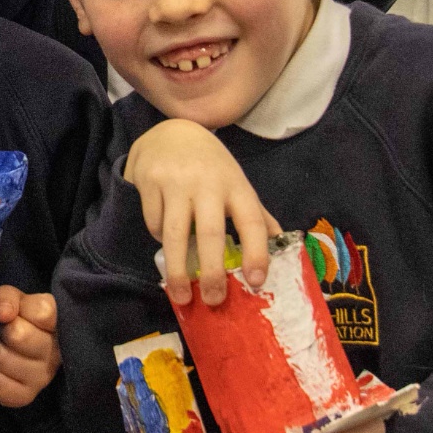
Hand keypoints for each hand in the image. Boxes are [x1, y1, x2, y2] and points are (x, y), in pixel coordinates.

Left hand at [0, 286, 59, 407]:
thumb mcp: (12, 299)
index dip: (18, 309)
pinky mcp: (25, 395)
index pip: (42, 312)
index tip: (7, 311)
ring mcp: (43, 377)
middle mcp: (55, 352)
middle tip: (0, 331)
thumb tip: (2, 312)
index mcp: (57, 322)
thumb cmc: (14, 319)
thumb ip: (7, 297)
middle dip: (2, 329)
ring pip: (3, 358)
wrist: (11, 349)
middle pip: (19, 335)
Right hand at [125, 119, 280, 306]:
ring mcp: (176, 182)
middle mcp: (207, 183)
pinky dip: (159, 240)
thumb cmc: (211, 166)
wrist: (173, 132)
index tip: (257, 282)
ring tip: (182, 296)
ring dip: (178, 270)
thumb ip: (257, 214)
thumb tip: (282, 245)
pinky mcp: (150, 182)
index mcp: (236, 185)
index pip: (252, 221)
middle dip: (212, 272)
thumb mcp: (237, 183)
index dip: (257, 252)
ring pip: (176, 234)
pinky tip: (166, 244)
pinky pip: (154, 223)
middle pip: (211, 233)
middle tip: (214, 300)